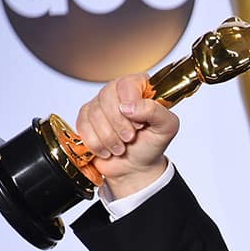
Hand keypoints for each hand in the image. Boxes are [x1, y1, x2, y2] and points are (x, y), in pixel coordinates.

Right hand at [75, 73, 179, 197]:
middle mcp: (118, 90)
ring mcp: (100, 103)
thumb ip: (156, 111)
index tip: (139, 125)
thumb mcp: (167, 127)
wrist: (136, 166)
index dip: (131, 105)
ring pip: (94, 113)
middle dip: (119, 125)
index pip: (127, 84)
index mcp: (140, 86)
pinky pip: (83, 126)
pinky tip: (107, 149)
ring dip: (108, 137)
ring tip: (121, 147)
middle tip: (130, 138)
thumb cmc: (152, 144)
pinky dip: (96, 143)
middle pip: (106, 97)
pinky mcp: (86, 117)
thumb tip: (129, 106)